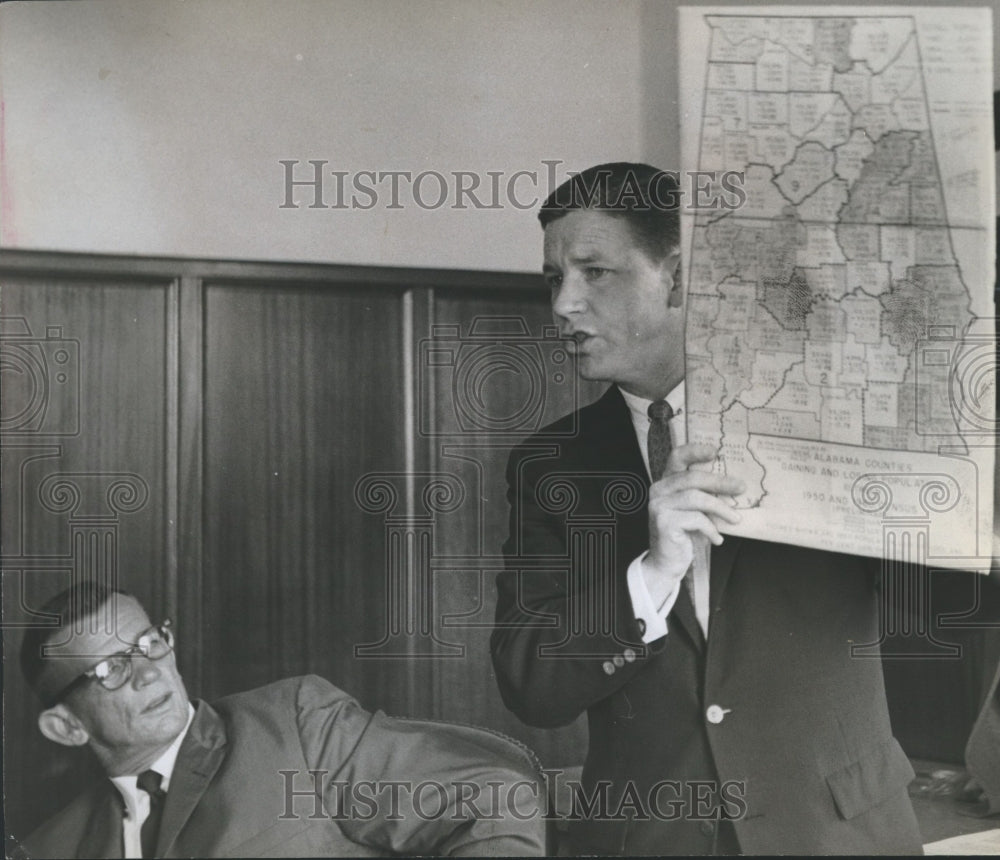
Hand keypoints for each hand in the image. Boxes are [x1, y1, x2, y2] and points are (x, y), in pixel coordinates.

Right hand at [643, 444, 744, 605]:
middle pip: (692, 478)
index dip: (695, 451)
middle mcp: (659, 491)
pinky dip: (710, 528)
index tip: (715, 452)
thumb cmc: (684, 534)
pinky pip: (695, 519)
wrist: (666, 563)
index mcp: (666, 483)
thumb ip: (705, 496)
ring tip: (735, 519)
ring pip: (696, 498)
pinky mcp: (663, 522)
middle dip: (720, 482)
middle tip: (741, 488)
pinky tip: (717, 538)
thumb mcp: (695, 511)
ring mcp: (659, 506)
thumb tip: (735, 486)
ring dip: (721, 508)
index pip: (676, 457)